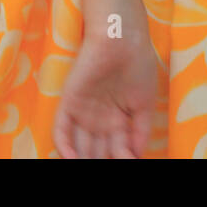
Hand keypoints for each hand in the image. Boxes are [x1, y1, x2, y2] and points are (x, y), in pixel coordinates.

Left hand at [53, 24, 158, 159]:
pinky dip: (65, 149)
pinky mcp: (68, 103)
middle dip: (102, 162)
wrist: (123, 40)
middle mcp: (99, 120)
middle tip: (107, 166)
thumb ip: (141, 132)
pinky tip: (73, 160)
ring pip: (79, 148)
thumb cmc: (138, 66)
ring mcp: (83, 113)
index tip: (128, 162)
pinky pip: (61, 131)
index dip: (121, 160)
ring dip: (84, 160)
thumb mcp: (145, 103)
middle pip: (97, 153)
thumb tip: (135, 157)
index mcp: (118, 120)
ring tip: (91, 166)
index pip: (117, 151)